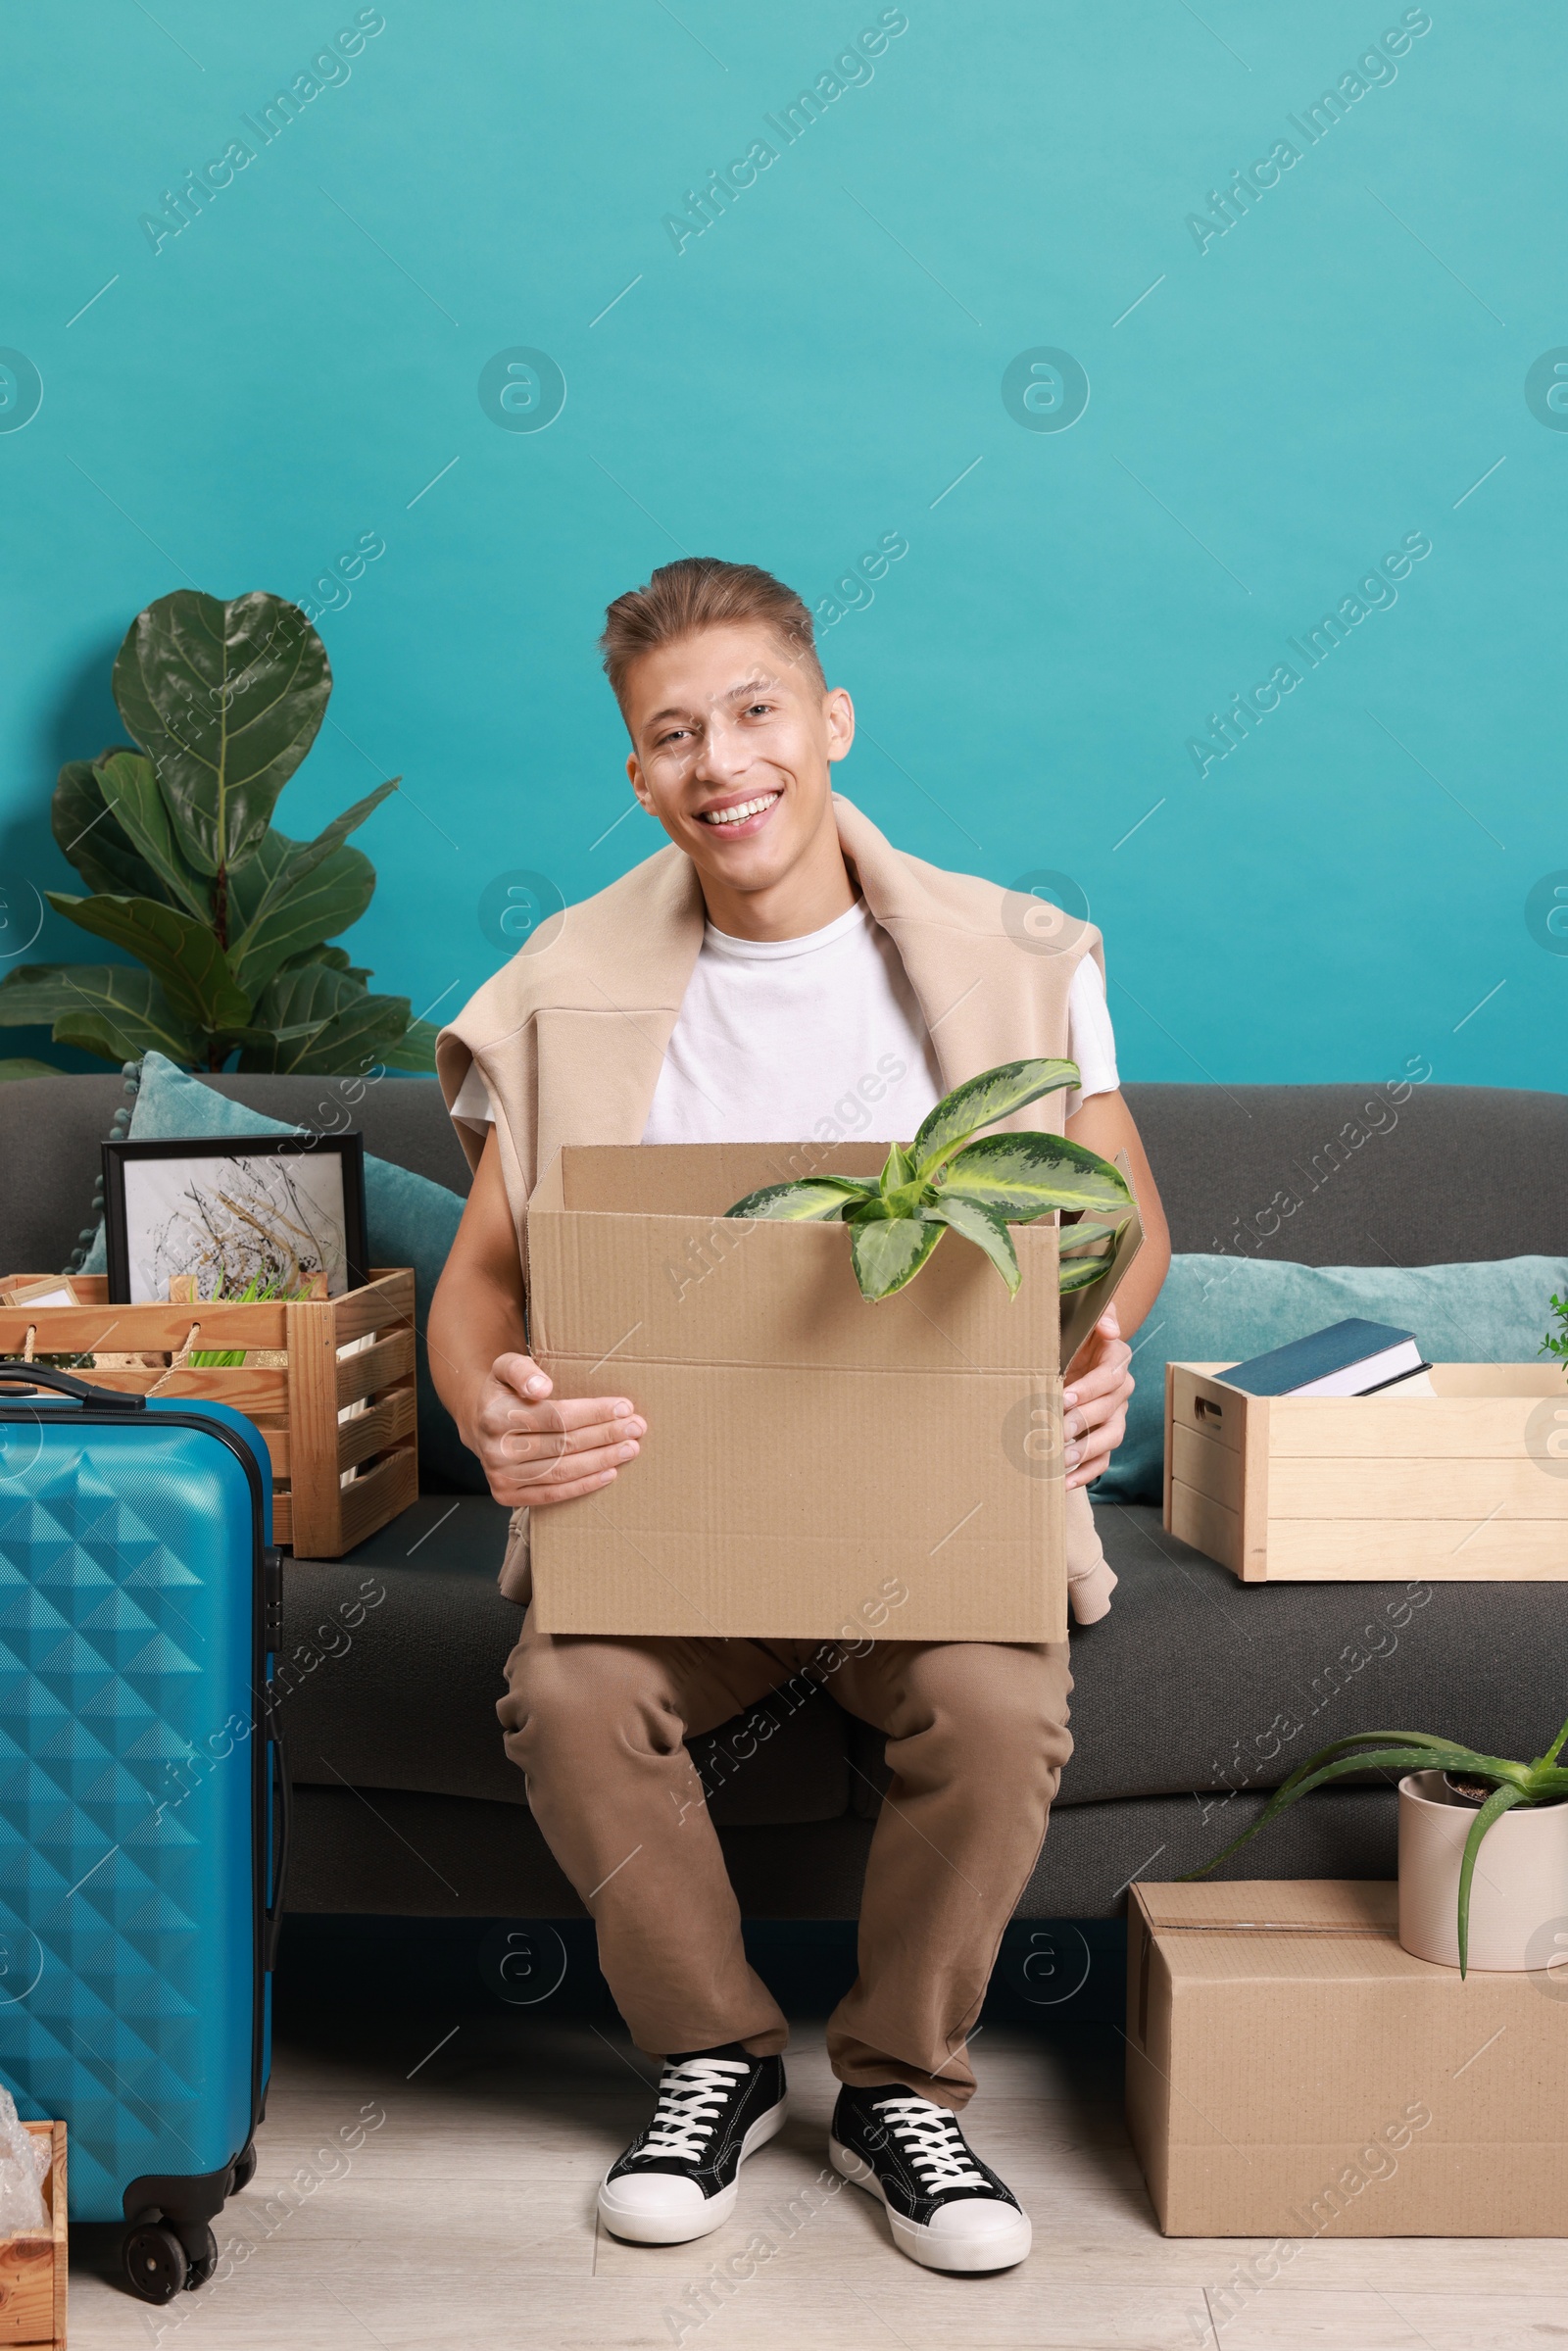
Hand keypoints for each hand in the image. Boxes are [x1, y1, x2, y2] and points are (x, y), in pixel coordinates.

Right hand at [465, 1352, 644, 1508]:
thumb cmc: (504, 1393)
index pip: (555, 1416)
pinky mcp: (507, 1495)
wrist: (480, 1424)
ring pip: (561, 1471)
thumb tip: (542, 1387)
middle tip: (636, 1427)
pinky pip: (552, 1494)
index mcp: (494, 1416)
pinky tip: (609, 1473)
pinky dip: (583, 1485)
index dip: (593, 1412)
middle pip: (563, 1444)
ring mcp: (500, 1477)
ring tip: (630, 1449)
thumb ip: (521, 1369)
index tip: (624, 1407)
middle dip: (605, 1435)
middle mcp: (494, 1450)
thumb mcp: (505, 1367)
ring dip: (601, 1460)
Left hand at [1062, 1305, 1132, 1489]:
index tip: (1065, 1396)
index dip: (1090, 1388)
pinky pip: (1103, 1459)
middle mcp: (1120, 1390)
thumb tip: (1109, 1328)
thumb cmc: (1074, 1333)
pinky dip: (1086, 1473)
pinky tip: (1063, 1482)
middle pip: (1109, 1409)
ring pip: (1110, 1437)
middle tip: (1056, 1431)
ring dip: (1086, 1450)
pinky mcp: (1104, 1437)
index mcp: (1115, 1360)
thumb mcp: (1084, 1316)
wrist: (1072, 1351)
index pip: (1111, 1376)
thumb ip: (1100, 1315)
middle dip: (1082, 1421)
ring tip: (1061, 1460)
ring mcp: (1115, 1416)